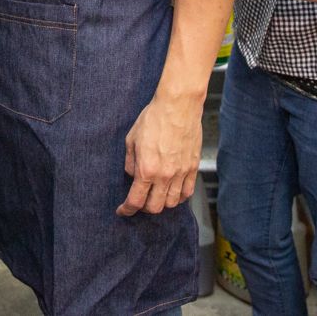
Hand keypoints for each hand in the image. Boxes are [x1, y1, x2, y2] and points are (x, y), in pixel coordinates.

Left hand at [117, 93, 200, 215]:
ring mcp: (181, 173)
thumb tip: (133, 176)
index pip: (136, 201)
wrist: (178, 106)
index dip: (127, 209)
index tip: (123, 210)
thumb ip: (131, 162)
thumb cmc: (154, 118)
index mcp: (146, 169)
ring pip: (172, 203)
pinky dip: (179, 197)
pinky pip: (187, 192)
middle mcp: (165, 175)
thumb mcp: (132, 139)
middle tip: (139, 201)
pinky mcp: (192, 168)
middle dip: (144, 208)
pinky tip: (173, 192)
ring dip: (162, 203)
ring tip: (156, 195)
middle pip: (155, 207)